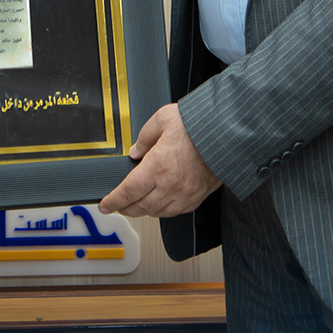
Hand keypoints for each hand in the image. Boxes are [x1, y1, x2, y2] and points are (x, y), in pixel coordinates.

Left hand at [97, 103, 220, 218]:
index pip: (128, 191)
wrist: (227, 133)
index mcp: (158, 166)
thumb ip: (144, 137)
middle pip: (140, 207)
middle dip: (125, 208)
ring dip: (143, 211)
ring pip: (157, 213)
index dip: (113, 201)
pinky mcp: (197, 197)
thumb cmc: (198, 124)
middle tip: (118, 205)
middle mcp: (170, 185)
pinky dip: (162, 211)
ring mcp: (185, 194)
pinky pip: (175, 212)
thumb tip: (135, 152)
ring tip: (137, 204)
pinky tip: (159, 203)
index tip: (105, 205)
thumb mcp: (162, 119)